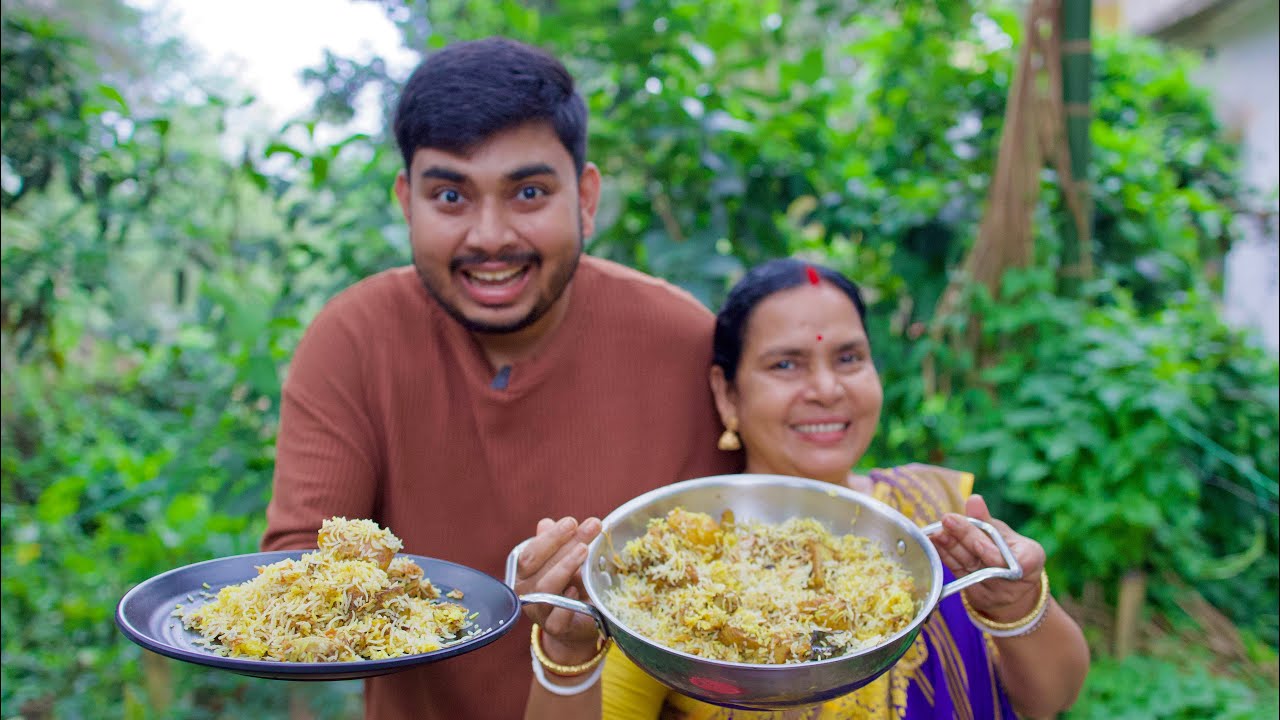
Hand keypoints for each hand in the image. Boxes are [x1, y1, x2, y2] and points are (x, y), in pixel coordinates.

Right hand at [514, 516, 602, 663]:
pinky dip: (567, 600)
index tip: (572, 522)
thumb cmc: (570, 584)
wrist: (578, 622)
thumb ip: (558, 542)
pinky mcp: (555, 628)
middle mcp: (526, 591)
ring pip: (546, 586)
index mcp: (524, 573)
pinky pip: (557, 616)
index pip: (531, 552)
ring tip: (585, 549)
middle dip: (564, 542)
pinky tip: (576, 588)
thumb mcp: (565, 560)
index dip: (551, 536)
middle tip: (590, 526)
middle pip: (538, 564)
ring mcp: (538, 611)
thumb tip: (547, 523)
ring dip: (566, 565)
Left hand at [929, 495, 1045, 622]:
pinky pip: (958, 574)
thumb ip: (986, 520)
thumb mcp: (1004, 534)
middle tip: (948, 520)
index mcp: (1030, 559)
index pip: (1010, 556)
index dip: (990, 549)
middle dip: (966, 538)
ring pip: (968, 566)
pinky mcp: (977, 596)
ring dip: (950, 547)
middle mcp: (1014, 579)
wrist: (1012, 588)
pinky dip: (945, 557)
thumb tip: (973, 499)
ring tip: (937, 531)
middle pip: (986, 559)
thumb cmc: (1009, 553)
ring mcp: (995, 591)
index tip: (978, 540)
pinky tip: (934, 543)